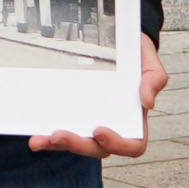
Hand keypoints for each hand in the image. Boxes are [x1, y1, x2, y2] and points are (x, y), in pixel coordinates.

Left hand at [33, 33, 164, 157]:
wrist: (116, 38)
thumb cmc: (135, 54)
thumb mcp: (149, 62)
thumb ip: (154, 79)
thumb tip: (148, 102)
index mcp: (134, 119)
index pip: (132, 145)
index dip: (117, 144)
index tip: (99, 130)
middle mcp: (111, 125)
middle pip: (97, 149)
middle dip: (77, 144)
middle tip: (57, 134)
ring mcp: (90, 121)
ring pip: (75, 143)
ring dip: (56, 144)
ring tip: (38, 140)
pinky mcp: (72, 113)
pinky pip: (61, 130)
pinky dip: (47, 135)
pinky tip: (34, 132)